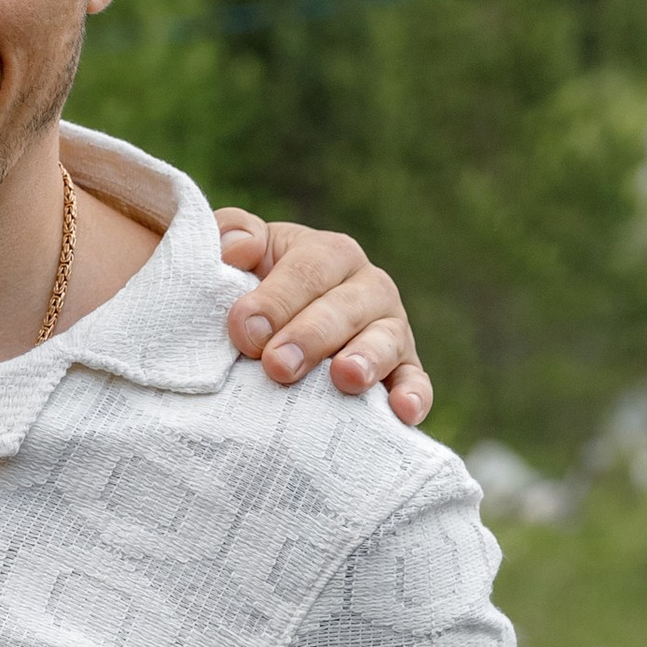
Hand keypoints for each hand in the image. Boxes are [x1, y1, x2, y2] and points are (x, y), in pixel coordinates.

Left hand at [213, 212, 430, 427]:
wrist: (272, 333)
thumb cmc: (251, 290)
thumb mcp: (237, 255)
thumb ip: (231, 234)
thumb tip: (239, 247)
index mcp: (328, 253)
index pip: (309, 269)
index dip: (277, 299)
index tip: (245, 330)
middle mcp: (368, 287)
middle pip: (346, 307)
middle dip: (312, 336)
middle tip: (278, 365)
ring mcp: (390, 329)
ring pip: (387, 341)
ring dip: (367, 359)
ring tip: (345, 378)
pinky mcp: (403, 370)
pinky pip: (414, 382)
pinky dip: (413, 396)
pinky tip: (403, 412)